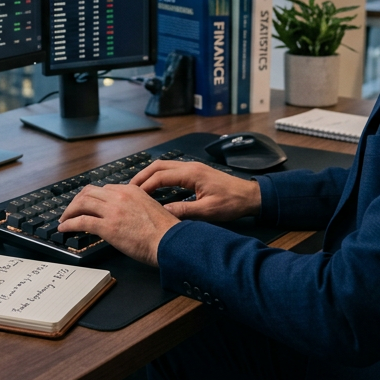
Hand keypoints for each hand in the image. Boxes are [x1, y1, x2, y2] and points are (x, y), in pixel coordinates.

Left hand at [57, 183, 177, 266]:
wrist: (170, 242)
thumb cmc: (165, 231)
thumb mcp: (150, 208)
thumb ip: (136, 206)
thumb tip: (126, 215)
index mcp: (131, 190)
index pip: (105, 189)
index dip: (93, 197)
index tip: (88, 205)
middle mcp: (120, 196)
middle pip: (90, 192)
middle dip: (77, 201)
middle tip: (71, 211)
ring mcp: (112, 210)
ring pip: (82, 203)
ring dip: (70, 211)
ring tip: (64, 219)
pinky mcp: (107, 227)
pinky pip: (81, 221)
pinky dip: (69, 224)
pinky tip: (64, 229)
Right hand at [133, 160, 261, 221]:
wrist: (250, 196)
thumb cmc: (232, 202)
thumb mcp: (207, 211)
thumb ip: (184, 211)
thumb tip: (162, 213)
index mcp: (191, 173)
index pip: (161, 176)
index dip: (145, 185)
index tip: (134, 195)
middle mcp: (190, 167)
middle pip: (159, 166)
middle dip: (142, 176)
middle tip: (129, 188)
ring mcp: (193, 168)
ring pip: (164, 166)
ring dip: (150, 175)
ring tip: (138, 188)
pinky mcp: (196, 172)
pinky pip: (172, 170)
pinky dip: (160, 177)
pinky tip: (156, 187)